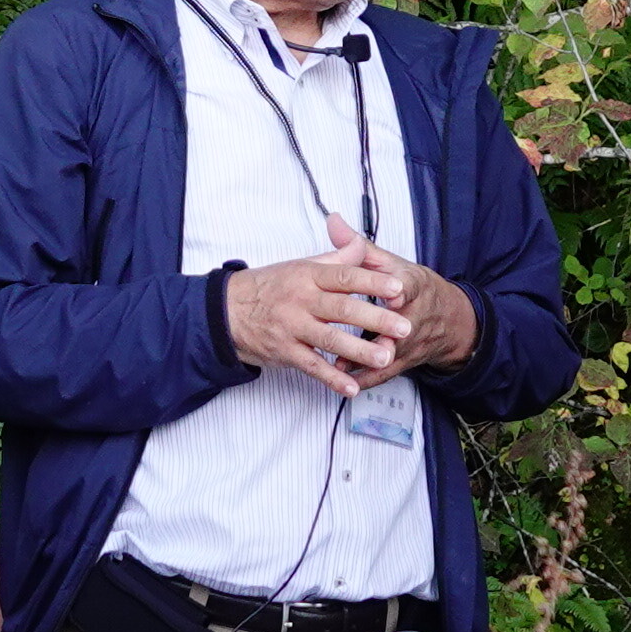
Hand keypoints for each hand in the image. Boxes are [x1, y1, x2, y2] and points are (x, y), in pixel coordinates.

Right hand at [226, 245, 405, 397]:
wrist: (227, 311)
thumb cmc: (270, 287)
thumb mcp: (301, 265)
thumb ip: (336, 258)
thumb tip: (362, 244)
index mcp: (308, 275)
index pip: (345, 276)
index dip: (373, 281)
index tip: (398, 287)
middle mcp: (301, 300)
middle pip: (343, 308)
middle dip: (376, 319)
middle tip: (404, 327)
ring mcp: (292, 327)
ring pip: (330, 339)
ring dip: (359, 351)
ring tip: (385, 358)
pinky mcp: (285, 352)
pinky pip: (311, 367)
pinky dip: (332, 378)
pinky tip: (351, 387)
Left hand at [332, 227, 476, 375]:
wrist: (449, 320)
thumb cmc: (413, 289)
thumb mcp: (391, 263)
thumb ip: (360, 247)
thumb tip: (333, 221)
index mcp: (413, 287)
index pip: (408, 287)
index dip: (399, 291)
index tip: (391, 294)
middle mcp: (414, 316)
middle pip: (400, 326)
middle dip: (385, 332)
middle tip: (365, 337)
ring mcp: (410, 342)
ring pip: (390, 354)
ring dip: (367, 360)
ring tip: (339, 363)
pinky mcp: (403, 362)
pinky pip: (384, 373)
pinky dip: (364, 377)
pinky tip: (342, 378)